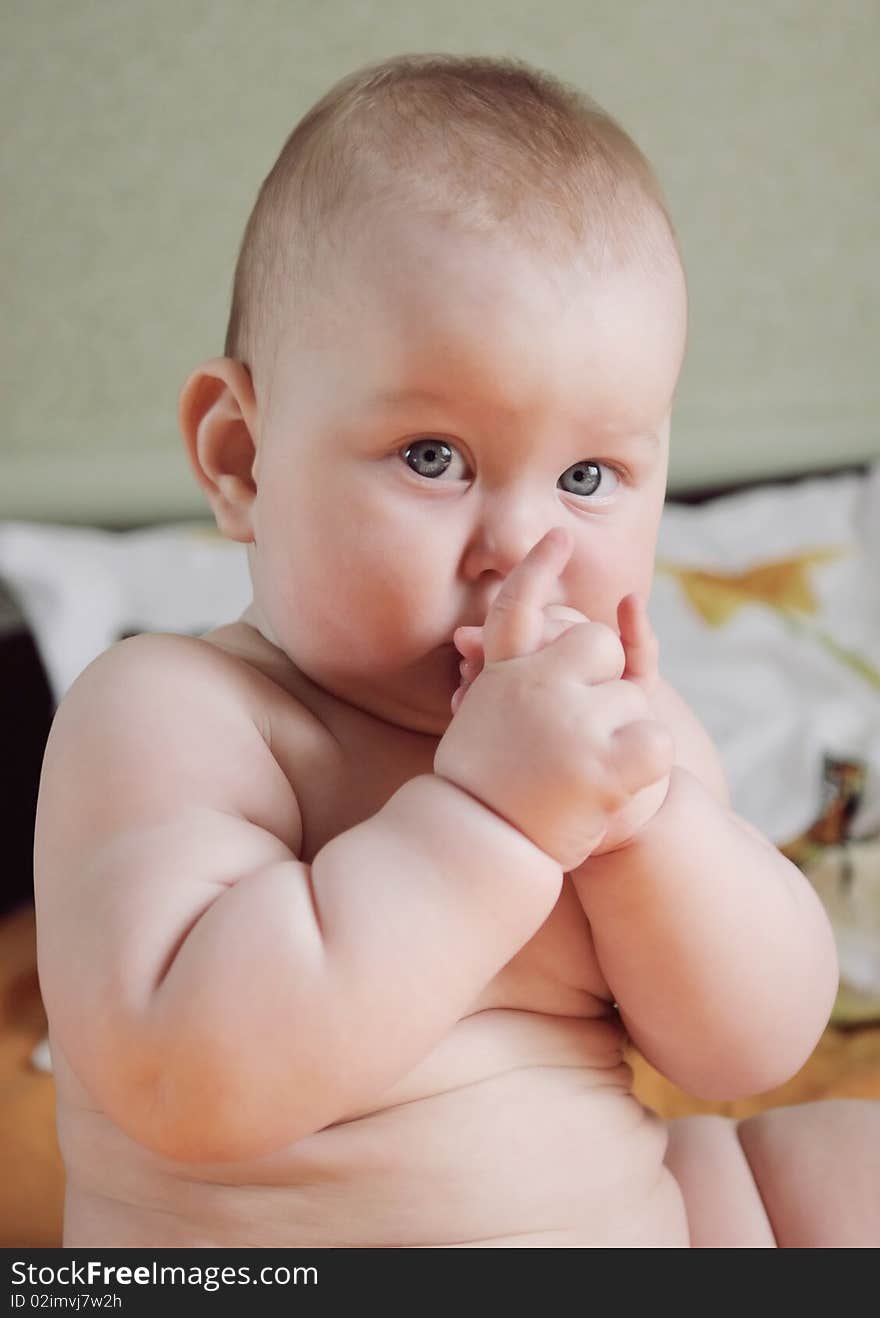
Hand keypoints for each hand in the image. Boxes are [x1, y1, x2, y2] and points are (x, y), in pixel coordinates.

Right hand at [434, 529, 673, 869]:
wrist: (480, 854)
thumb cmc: (477, 796)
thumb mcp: (475, 723)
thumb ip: (491, 679)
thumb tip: (470, 643)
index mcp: (503, 676)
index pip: (519, 606)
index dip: (538, 571)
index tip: (558, 538)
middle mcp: (540, 687)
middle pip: (601, 647)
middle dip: (602, 683)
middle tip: (569, 739)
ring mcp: (576, 723)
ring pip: (635, 700)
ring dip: (621, 737)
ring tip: (580, 781)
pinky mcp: (608, 764)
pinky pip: (656, 743)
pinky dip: (647, 766)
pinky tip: (618, 787)